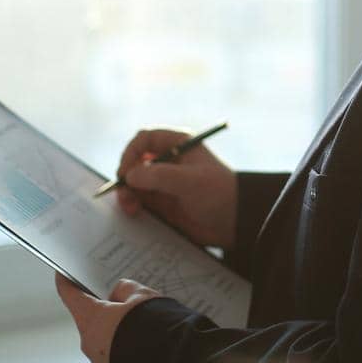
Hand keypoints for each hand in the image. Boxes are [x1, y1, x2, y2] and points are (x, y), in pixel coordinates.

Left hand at [54, 273, 160, 362]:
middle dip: (108, 310)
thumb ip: (127, 290)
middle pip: (92, 320)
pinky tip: (150, 345)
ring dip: (121, 332)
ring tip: (148, 326)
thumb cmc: (153, 330)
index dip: (67, 281)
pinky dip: (129, 350)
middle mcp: (90, 344)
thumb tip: (120, 294)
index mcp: (91, 319)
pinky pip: (118, 359)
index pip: (70, 294)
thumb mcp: (143, 297)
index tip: (63, 274)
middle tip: (128, 301)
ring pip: (107, 341)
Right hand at [115, 126, 237, 249]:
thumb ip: (158, 176)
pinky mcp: (164, 203)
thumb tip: (129, 176)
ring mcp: (165, 183)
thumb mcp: (189, 181)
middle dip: (126, 177)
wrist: (235, 222)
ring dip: (127, 194)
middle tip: (125, 194)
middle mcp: (169, 161)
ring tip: (131, 208)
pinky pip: (141, 201)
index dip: (131, 152)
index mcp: (178, 145)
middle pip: (135, 162)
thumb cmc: (218, 193)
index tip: (126, 171)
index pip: (145, 139)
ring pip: (135, 184)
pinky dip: (134, 206)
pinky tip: (136, 214)